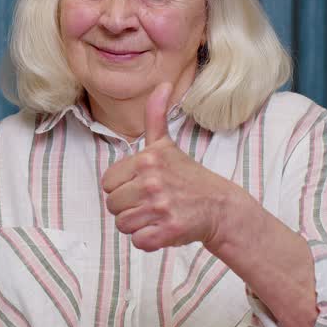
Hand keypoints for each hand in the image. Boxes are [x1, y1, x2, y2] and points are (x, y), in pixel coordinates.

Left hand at [100, 83, 240, 251]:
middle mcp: (152, 182)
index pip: (107, 182)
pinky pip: (138, 241)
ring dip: (138, 224)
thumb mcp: (167, 144)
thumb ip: (156, 116)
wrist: (219, 207)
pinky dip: (149, 239)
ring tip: (157, 214)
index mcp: (147, 160)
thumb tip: (162, 84)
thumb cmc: (187, 176)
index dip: (121, 187)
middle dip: (128, 207)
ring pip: (123, 225)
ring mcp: (160, 208)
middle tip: (151, 202)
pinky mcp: (167, 231)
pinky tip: (163, 227)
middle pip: (112, 205)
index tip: (141, 185)